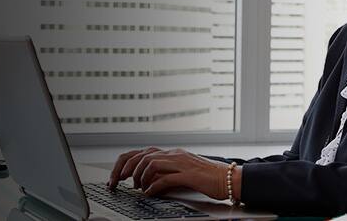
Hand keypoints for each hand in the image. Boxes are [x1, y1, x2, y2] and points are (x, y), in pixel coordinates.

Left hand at [109, 148, 228, 199]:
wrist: (230, 178)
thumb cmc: (208, 177)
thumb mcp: (182, 172)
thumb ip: (166, 174)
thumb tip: (147, 183)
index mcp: (172, 153)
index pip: (142, 152)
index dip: (126, 163)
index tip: (117, 175)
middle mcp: (174, 154)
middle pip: (141, 155)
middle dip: (125, 169)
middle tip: (118, 182)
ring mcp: (181, 163)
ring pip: (150, 163)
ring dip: (139, 176)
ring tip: (137, 187)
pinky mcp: (188, 174)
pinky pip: (165, 178)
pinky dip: (153, 186)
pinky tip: (149, 193)